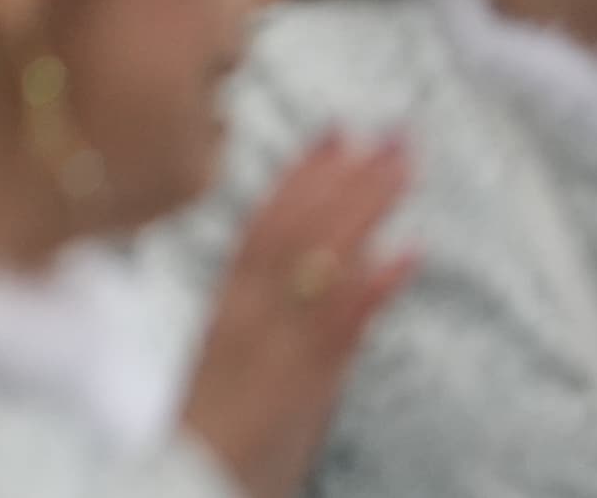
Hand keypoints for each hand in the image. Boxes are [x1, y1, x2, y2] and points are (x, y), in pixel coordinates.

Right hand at [175, 132, 414, 497]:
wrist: (189, 488)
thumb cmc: (213, 445)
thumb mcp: (233, 378)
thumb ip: (264, 333)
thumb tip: (311, 292)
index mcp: (226, 314)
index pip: (262, 227)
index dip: (299, 178)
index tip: (335, 134)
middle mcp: (246, 319)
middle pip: (294, 231)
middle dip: (344, 179)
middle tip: (392, 134)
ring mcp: (275, 349)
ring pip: (318, 260)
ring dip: (363, 208)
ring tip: (402, 167)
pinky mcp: (302, 386)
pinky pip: (340, 326)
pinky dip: (373, 285)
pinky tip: (407, 253)